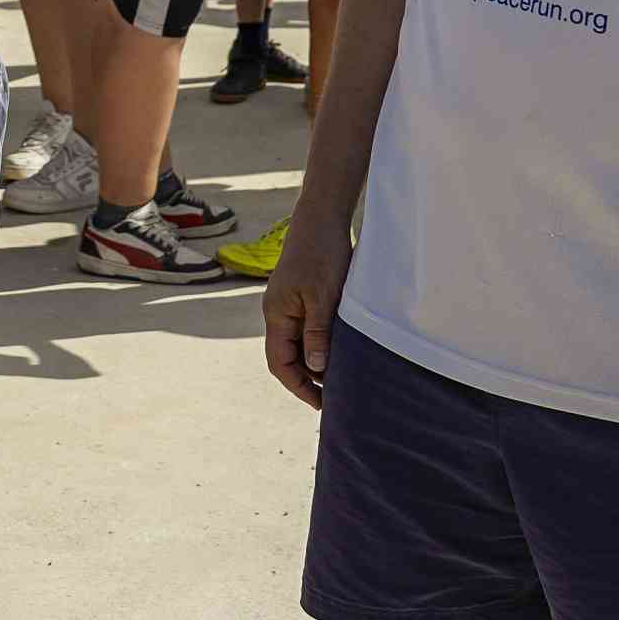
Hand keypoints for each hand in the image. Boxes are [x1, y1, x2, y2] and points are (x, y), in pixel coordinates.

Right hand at [262, 217, 353, 411]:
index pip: (279, 363)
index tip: (320, 404)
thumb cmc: (322, 253)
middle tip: (335, 396)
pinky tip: (341, 348)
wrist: (322, 215)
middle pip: (287, 356)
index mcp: (276, 314)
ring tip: (341, 376)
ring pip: (298, 343)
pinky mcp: (302, 294)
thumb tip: (316, 368)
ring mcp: (289, 303)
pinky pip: (307, 328)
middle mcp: (278, 311)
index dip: (297, 386)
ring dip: (316, 361)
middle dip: (307, 378)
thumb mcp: (322, 297)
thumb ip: (317, 333)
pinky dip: (321, 343)